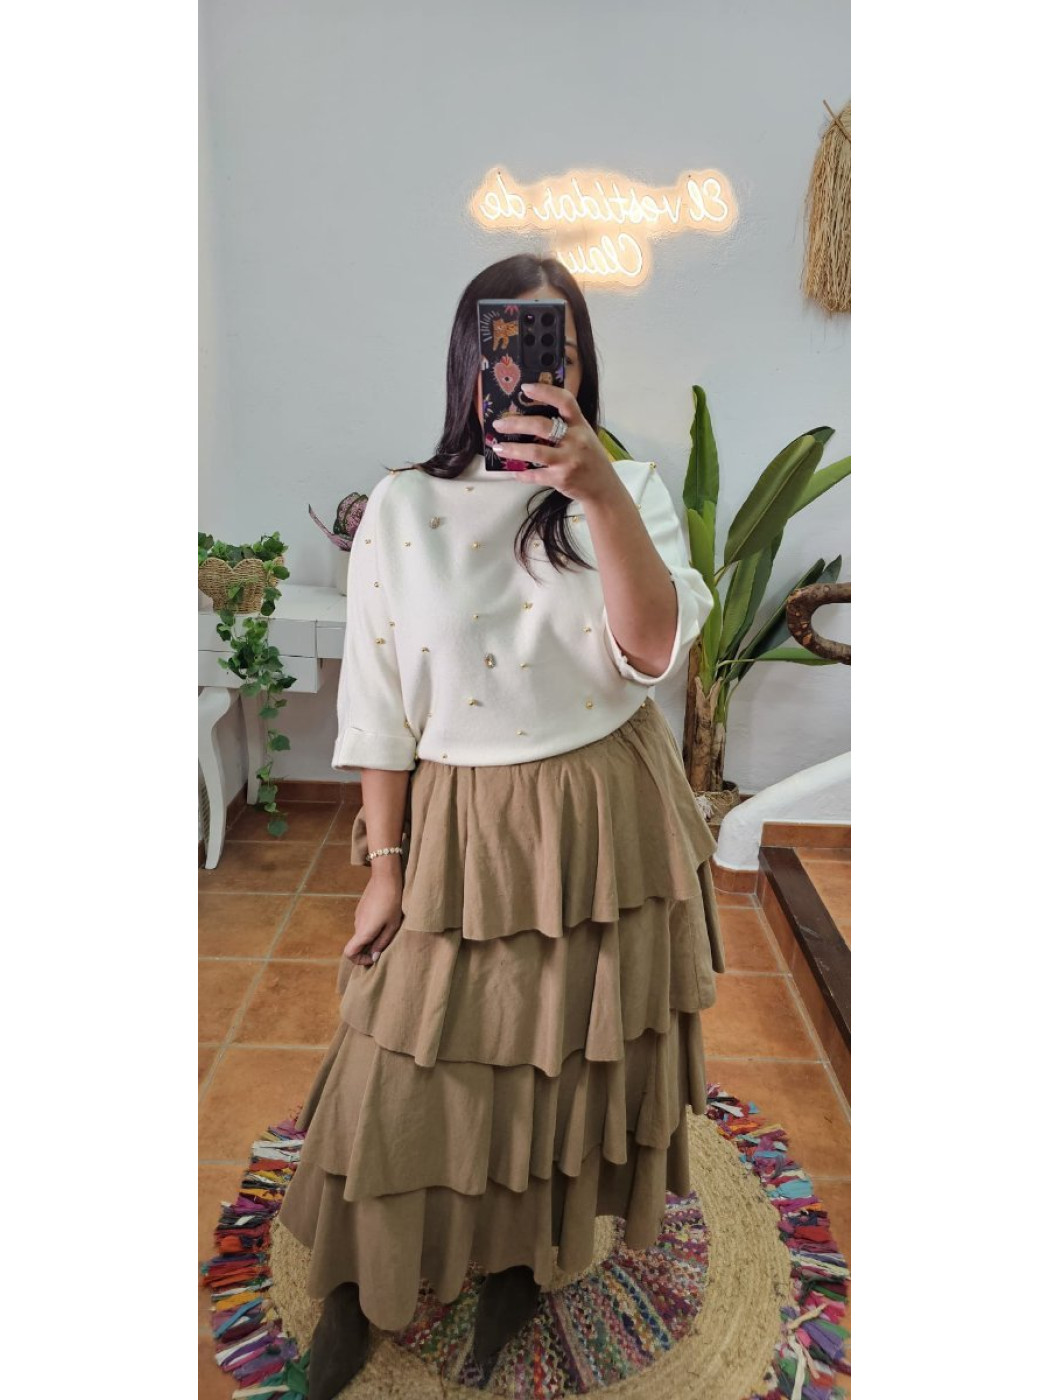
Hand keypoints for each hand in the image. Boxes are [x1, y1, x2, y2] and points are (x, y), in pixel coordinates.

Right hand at [343, 875, 403, 966]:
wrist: (385, 878)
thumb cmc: (392, 902)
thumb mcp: (392, 925)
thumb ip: (382, 943)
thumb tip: (374, 956)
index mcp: (363, 932)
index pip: (349, 953)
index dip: (359, 960)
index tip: (373, 957)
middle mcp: (357, 925)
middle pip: (357, 944)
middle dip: (369, 948)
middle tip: (385, 942)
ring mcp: (357, 916)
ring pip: (361, 933)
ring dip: (372, 936)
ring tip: (388, 927)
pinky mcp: (361, 908)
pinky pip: (364, 923)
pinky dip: (371, 926)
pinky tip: (385, 917)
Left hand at [491, 382, 620, 505]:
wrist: (604, 488)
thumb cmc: (590, 459)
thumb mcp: (584, 436)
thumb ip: (566, 425)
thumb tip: (532, 417)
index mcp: (580, 425)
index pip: (565, 401)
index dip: (545, 392)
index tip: (525, 388)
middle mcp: (575, 440)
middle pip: (542, 426)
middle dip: (516, 424)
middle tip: (499, 424)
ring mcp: (568, 460)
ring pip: (535, 451)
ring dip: (513, 449)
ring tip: (498, 447)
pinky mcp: (561, 478)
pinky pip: (536, 475)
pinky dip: (522, 474)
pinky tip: (514, 471)